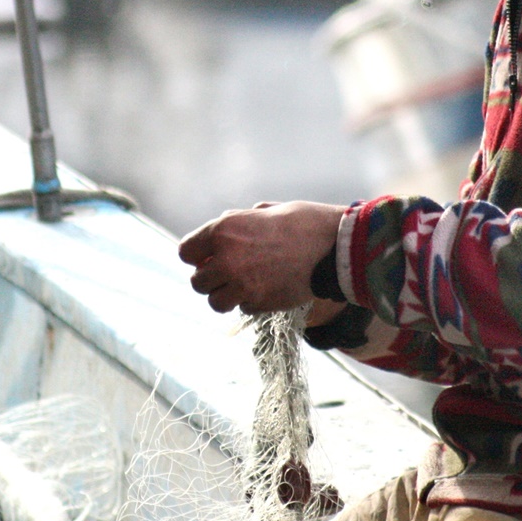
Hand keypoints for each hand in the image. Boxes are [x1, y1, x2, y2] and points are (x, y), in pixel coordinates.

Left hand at [178, 200, 344, 314]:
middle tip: (227, 275)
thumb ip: (241, 222)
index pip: (186, 251)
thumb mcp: (267, 211)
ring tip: (242, 287)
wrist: (335, 248)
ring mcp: (241, 284)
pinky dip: (249, 303)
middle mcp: (226, 259)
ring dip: (225, 296)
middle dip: (210, 279)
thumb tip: (226, 229)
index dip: (196, 256)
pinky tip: (265, 290)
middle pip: (197, 281)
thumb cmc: (306, 223)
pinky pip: (242, 309)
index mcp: (223, 230)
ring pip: (215, 301)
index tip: (208, 258)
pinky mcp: (259, 303)